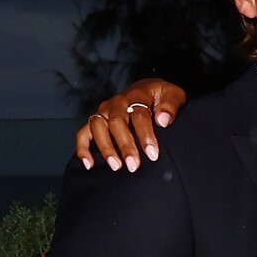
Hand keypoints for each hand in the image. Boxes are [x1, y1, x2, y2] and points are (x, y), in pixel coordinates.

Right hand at [73, 80, 187, 169]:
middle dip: (125, 145)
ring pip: (98, 127)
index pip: (139, 114)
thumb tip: (163, 120)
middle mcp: (117, 102)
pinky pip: (83, 133)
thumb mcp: (174, 95)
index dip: (145, 135)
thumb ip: (170, 105)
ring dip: (105, 148)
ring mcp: (104, 111)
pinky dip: (83, 148)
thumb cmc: (161, 96)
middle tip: (134, 165)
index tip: (153, 154)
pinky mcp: (96, 120)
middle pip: (117, 123)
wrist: (148, 89)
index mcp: (137, 95)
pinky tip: (89, 164)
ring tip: (116, 166)